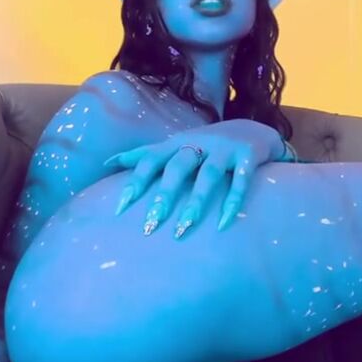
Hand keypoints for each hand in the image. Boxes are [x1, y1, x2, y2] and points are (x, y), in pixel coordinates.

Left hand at [103, 119, 285, 237]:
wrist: (254, 132)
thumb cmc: (207, 145)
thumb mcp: (176, 145)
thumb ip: (144, 154)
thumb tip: (107, 162)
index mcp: (178, 143)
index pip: (151, 159)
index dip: (136, 182)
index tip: (119, 207)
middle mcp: (200, 143)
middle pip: (177, 168)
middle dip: (163, 196)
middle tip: (149, 225)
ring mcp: (225, 150)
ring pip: (208, 176)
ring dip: (194, 203)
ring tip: (182, 230)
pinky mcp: (248, 158)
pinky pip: (240, 182)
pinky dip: (232, 202)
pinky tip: (223, 224)